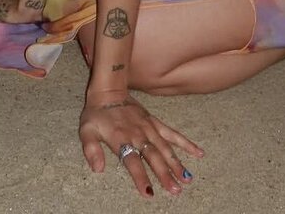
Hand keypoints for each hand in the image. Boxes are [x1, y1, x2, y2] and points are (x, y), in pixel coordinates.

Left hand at [79, 92, 202, 197]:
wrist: (109, 91)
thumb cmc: (96, 114)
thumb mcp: (86, 131)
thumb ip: (91, 150)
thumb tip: (98, 169)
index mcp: (121, 139)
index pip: (132, 162)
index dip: (141, 178)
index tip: (149, 193)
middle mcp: (138, 135)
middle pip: (154, 157)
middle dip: (165, 175)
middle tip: (175, 191)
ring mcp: (149, 128)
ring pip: (166, 148)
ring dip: (177, 164)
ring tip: (187, 179)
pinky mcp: (155, 123)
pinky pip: (173, 134)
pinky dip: (186, 143)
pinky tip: (198, 153)